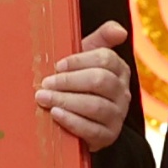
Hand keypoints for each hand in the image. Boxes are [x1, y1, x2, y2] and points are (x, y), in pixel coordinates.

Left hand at [38, 20, 136, 149]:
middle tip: (45, 83)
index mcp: (119, 69)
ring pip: (96, 106)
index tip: (57, 65)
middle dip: (69, 81)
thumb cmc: (79, 83)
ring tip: (44, 99)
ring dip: (66, 101)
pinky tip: (56, 115)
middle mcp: (123, 92)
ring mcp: (118, 115)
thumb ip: (101, 39)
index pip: (105, 59)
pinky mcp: (109, 136)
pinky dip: (72, 121)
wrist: (82, 120)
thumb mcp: (87, 59)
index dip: (79, 61)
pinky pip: (92, 130)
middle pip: (100, 81)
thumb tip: (120, 30)